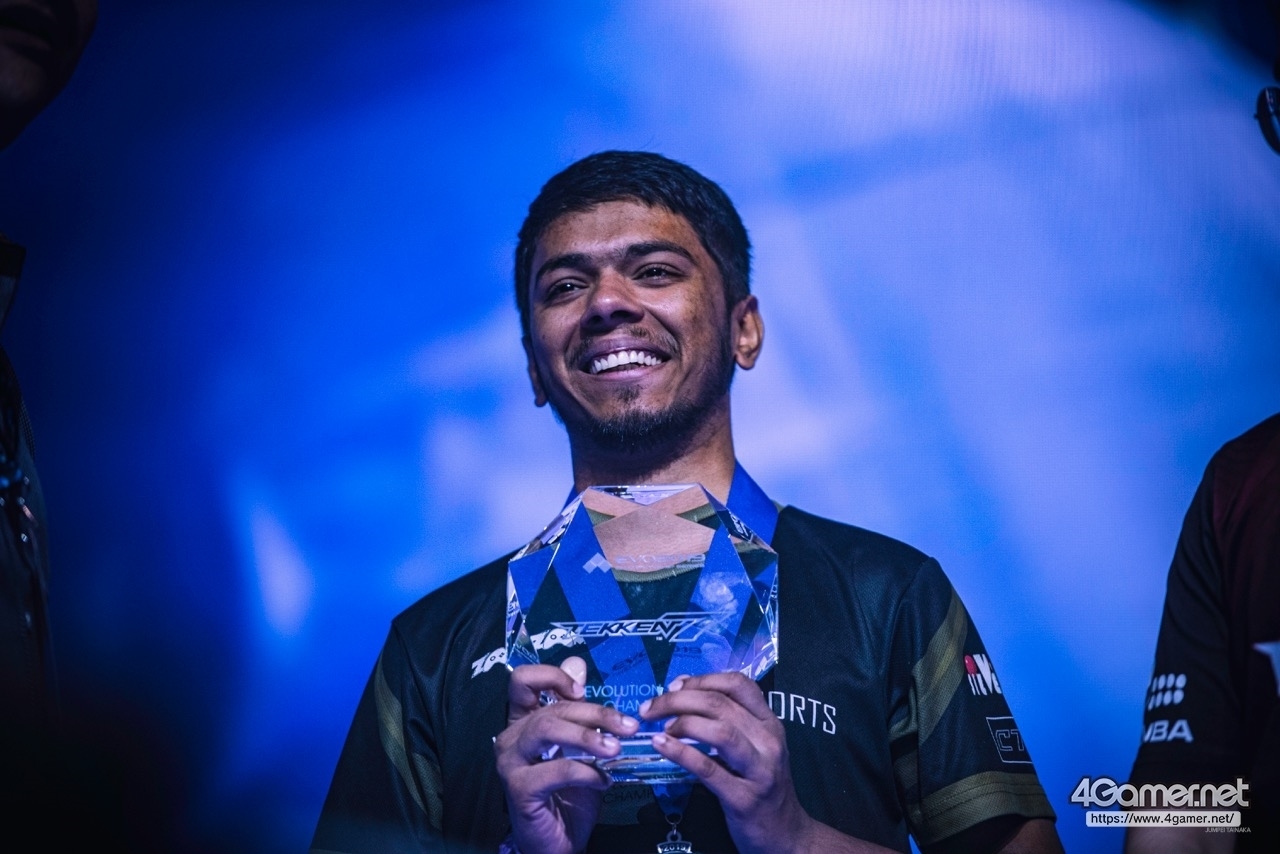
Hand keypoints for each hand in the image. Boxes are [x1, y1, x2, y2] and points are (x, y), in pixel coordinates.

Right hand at [495, 657, 639, 853]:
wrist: (559, 843)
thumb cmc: (569, 794)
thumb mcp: (579, 746)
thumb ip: (578, 710)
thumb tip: (578, 663)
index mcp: (523, 721)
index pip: (522, 680)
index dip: (552, 676)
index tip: (582, 690)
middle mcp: (511, 737)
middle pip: (550, 707)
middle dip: (595, 713)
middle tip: (628, 727)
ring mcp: (511, 763)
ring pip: (548, 730)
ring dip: (588, 737)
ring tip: (616, 748)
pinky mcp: (519, 789)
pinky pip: (556, 770)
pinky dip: (586, 771)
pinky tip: (604, 781)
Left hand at [639, 672, 811, 853]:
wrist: (785, 833)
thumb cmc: (761, 783)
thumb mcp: (755, 745)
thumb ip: (728, 720)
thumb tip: (683, 690)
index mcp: (769, 722)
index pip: (738, 684)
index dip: (703, 679)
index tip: (675, 685)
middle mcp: (769, 741)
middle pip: (720, 704)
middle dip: (678, 700)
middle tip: (651, 708)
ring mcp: (760, 770)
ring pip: (720, 731)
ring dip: (683, 723)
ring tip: (661, 728)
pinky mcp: (744, 798)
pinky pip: (708, 769)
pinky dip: (681, 753)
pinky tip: (662, 746)